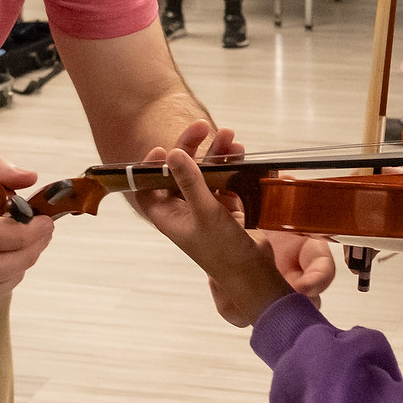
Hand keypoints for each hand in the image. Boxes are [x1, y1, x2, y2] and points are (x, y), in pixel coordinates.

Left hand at [147, 147, 307, 326]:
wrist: (254, 274)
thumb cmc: (223, 252)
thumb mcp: (205, 213)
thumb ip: (190, 182)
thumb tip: (173, 153)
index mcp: (168, 216)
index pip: (147, 187)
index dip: (150, 167)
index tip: (164, 149)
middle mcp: (184, 211)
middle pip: (179, 173)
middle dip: (191, 149)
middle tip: (203, 127)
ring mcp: (205, 208)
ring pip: (205, 173)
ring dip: (216, 154)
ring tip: (231, 137)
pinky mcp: (226, 208)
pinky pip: (224, 180)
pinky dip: (231, 167)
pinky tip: (240, 154)